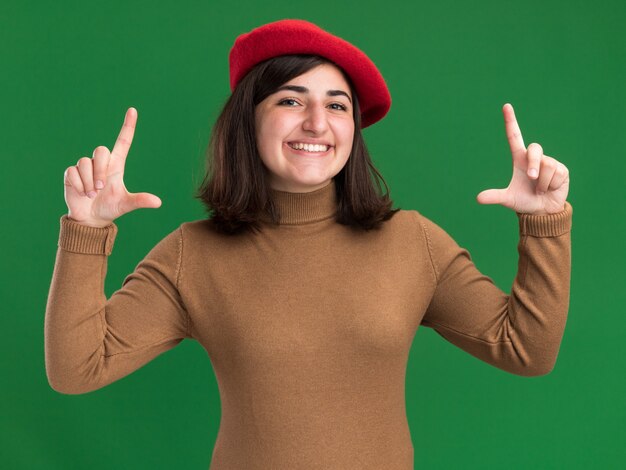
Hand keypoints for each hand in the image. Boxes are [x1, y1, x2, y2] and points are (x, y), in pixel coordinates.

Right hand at [63, 108, 161, 226]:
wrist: (91, 218)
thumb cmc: (110, 208)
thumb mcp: (126, 204)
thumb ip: (140, 201)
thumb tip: (158, 202)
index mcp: (116, 165)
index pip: (123, 141)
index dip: (128, 126)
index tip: (133, 110)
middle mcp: (101, 162)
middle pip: (101, 151)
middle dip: (100, 170)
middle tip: (100, 188)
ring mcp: (85, 167)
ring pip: (86, 163)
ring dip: (89, 181)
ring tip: (92, 194)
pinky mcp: (71, 173)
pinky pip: (73, 172)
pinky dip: (79, 185)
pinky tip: (81, 193)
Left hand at [476, 103, 569, 214]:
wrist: (543, 211)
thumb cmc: (524, 201)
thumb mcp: (508, 199)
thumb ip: (495, 197)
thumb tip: (478, 198)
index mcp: (520, 159)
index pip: (514, 136)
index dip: (510, 121)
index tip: (506, 106)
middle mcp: (535, 158)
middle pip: (535, 149)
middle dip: (534, 164)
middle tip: (532, 179)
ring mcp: (549, 162)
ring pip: (547, 165)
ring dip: (542, 182)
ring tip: (540, 189)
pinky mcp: (562, 169)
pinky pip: (556, 173)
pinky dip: (551, 184)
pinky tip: (551, 188)